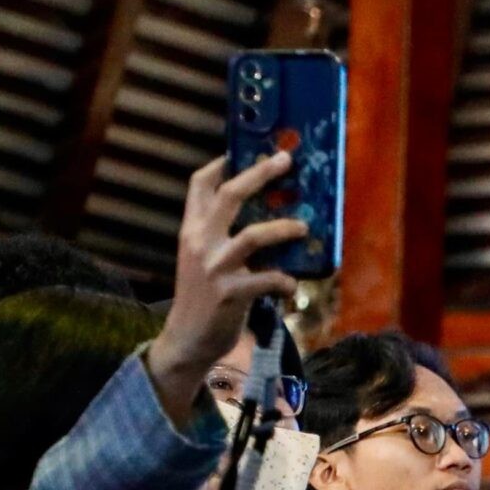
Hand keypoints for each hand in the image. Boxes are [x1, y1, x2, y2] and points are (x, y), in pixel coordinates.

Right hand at [145, 154, 308, 419]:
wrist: (186, 339)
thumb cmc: (202, 297)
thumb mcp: (201, 259)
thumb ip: (218, 236)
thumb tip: (257, 218)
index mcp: (191, 230)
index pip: (199, 185)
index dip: (220, 164)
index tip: (241, 150)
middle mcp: (200, 242)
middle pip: (230, 195)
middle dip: (260, 174)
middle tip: (285, 160)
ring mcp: (215, 267)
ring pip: (254, 235)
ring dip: (283, 228)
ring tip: (303, 226)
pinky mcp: (231, 293)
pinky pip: (267, 279)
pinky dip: (285, 281)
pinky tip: (292, 286)